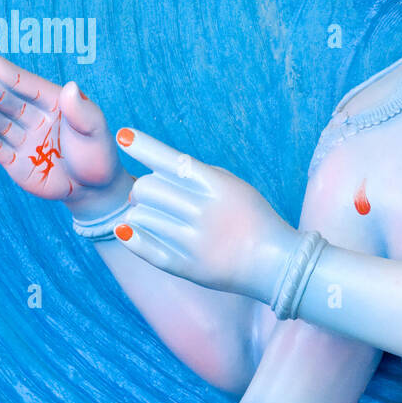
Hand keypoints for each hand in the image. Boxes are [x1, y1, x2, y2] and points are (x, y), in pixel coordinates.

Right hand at [0, 52, 131, 218]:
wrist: (94, 189)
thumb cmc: (97, 154)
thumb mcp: (96, 131)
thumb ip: (82, 112)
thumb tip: (71, 87)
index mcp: (53, 102)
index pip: (27, 85)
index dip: (5, 72)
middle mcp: (33, 117)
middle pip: (7, 101)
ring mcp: (22, 138)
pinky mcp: (14, 161)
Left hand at [111, 127, 296, 302]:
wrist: (278, 263)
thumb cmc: (253, 218)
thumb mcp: (234, 186)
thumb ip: (198, 174)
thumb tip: (151, 169)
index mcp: (218, 187)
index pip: (172, 159)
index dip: (143, 146)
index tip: (123, 136)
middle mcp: (204, 211)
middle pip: (148, 188)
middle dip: (144, 189)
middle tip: (152, 197)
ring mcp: (195, 241)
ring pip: (141, 217)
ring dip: (142, 213)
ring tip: (156, 218)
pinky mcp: (187, 267)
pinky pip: (145, 248)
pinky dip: (131, 236)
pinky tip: (126, 230)